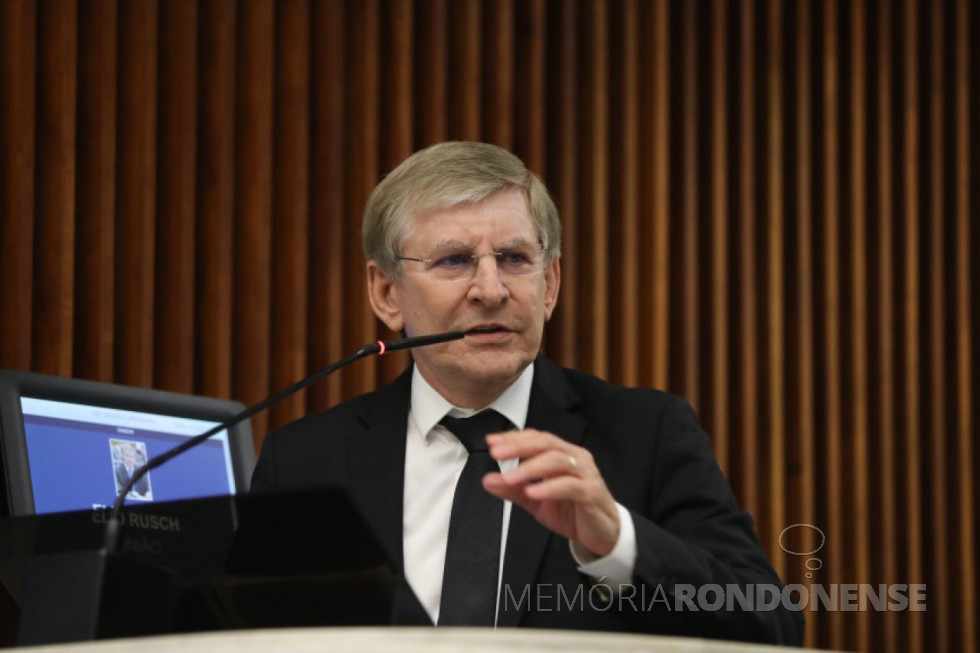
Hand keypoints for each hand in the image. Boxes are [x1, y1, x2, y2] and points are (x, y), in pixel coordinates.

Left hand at [483, 429, 619, 556]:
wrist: (603, 533)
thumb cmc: (572, 511)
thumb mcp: (536, 501)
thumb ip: (513, 490)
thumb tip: (488, 480)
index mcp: (563, 454)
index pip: (537, 438)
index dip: (514, 438)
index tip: (492, 442)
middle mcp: (576, 458)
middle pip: (546, 443)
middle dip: (518, 446)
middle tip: (497, 454)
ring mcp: (586, 474)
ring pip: (557, 461)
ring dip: (530, 468)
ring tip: (510, 477)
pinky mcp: (592, 493)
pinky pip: (570, 486)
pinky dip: (549, 487)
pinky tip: (533, 491)